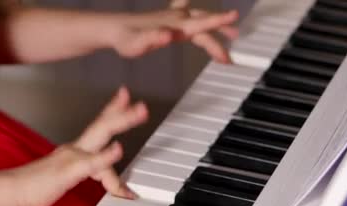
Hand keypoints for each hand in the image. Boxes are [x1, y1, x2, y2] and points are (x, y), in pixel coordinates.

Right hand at [13, 87, 147, 205]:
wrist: (11, 190)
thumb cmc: (35, 187)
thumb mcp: (70, 182)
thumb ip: (94, 178)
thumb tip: (115, 186)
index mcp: (75, 150)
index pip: (97, 127)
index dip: (113, 110)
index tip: (125, 96)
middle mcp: (75, 148)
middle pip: (103, 124)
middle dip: (124, 111)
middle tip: (142, 102)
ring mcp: (72, 156)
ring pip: (102, 133)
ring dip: (123, 120)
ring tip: (140, 110)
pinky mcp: (68, 170)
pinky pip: (91, 162)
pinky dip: (107, 155)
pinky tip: (119, 148)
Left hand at [112, 0, 238, 62]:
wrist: (113, 29)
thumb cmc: (124, 38)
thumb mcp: (138, 44)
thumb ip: (153, 38)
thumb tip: (168, 35)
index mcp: (174, 26)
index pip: (201, 24)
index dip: (218, 22)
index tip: (233, 16)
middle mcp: (176, 19)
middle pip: (205, 23)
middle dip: (221, 34)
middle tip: (231, 50)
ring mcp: (172, 18)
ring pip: (200, 19)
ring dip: (216, 26)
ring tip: (231, 34)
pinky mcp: (167, 20)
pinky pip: (188, 14)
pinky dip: (197, 15)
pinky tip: (198, 14)